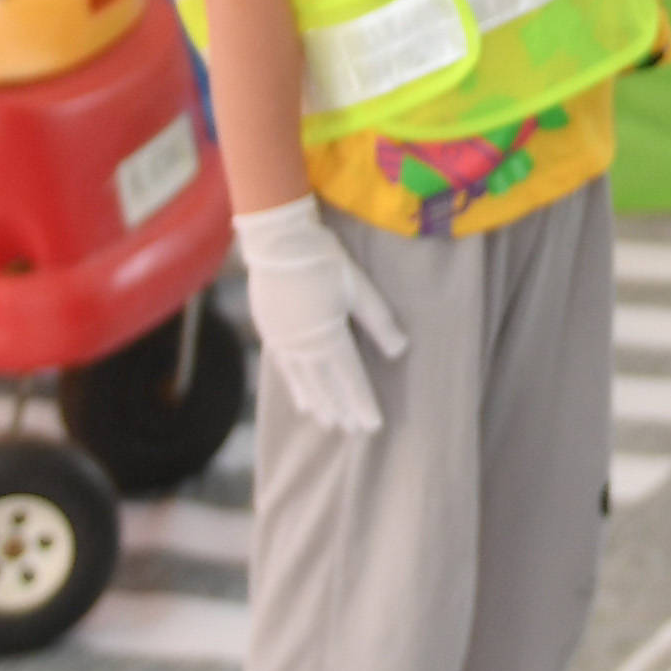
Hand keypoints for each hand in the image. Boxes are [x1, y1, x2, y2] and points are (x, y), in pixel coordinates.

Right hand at [232, 198, 406, 434]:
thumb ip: (378, 321)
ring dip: (318, 403)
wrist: (276, 240)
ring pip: (303, 383)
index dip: (362, 403)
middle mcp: (304, 347)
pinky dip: (296, 388)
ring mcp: (283, 342)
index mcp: (329, 337)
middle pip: (326, 387)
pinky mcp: (269, 332)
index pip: (350, 380)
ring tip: (328, 422)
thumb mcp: (357, 287)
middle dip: (341, 409)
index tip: (373, 425)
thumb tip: (401, 350)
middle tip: (353, 430)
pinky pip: (284, 371)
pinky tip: (301, 398)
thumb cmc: (323, 259)